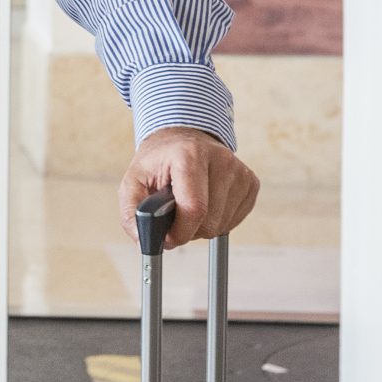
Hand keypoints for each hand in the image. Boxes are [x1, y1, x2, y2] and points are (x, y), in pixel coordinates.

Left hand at [117, 126, 259, 248]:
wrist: (182, 141)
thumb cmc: (159, 162)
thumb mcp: (133, 182)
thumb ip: (131, 214)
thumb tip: (144, 241)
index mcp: (189, 155)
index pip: (194, 209)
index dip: (180, 232)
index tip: (168, 236)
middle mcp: (220, 159)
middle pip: (210, 222)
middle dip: (189, 229)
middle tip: (175, 214)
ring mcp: (239, 170)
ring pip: (223, 225)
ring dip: (203, 225)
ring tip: (189, 205)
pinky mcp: (250, 182)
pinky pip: (235, 220)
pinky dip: (218, 221)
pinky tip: (207, 204)